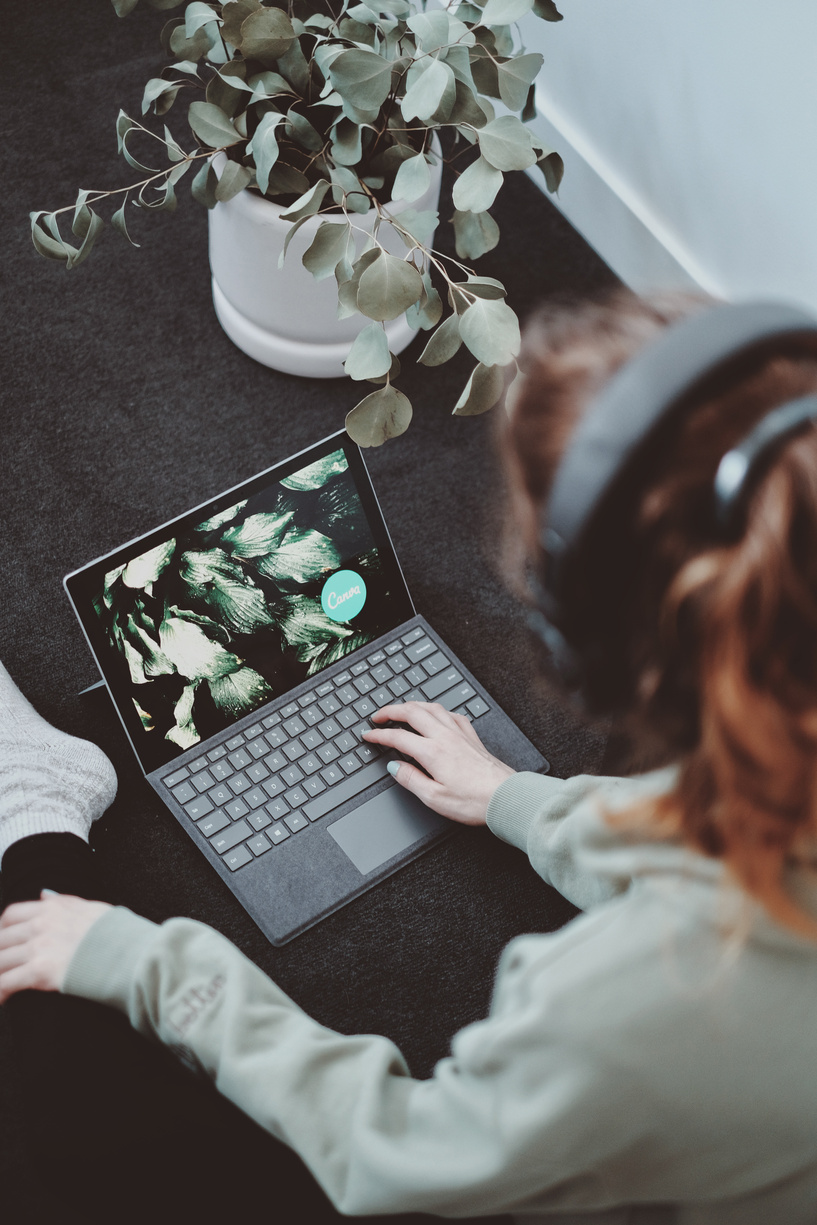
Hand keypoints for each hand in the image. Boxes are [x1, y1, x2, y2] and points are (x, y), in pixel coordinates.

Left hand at [0, 892, 110, 1003]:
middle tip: (2, 964)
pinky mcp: (40, 971)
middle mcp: (41, 925)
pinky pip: (7, 982)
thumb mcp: (92, 908)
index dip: (2, 928)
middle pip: (2, 938)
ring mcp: (39, 947)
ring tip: (1, 984)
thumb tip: (44, 894)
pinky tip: (2, 1000)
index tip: (3, 939)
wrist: (129, 954)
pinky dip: (0, 992)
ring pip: (1, 960)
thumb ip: (64, 901)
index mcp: (53, 909)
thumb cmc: (117, 934)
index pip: (13, 914)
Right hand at [364, 701, 514, 824]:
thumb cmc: (474, 801)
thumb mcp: (434, 798)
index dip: (379, 735)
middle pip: (412, 712)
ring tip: (401, 709)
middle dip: (391, 711)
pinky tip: (436, 714)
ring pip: (431, 707)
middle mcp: (445, 737)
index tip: (368, 735)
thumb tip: (394, 767)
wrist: (505, 797)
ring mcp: (460, 734)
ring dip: (412, 705)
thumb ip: (410, 780)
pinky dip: (437, 710)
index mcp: (432, 752)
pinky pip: (451, 713)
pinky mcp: (472, 737)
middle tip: (378, 716)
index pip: (398, 737)